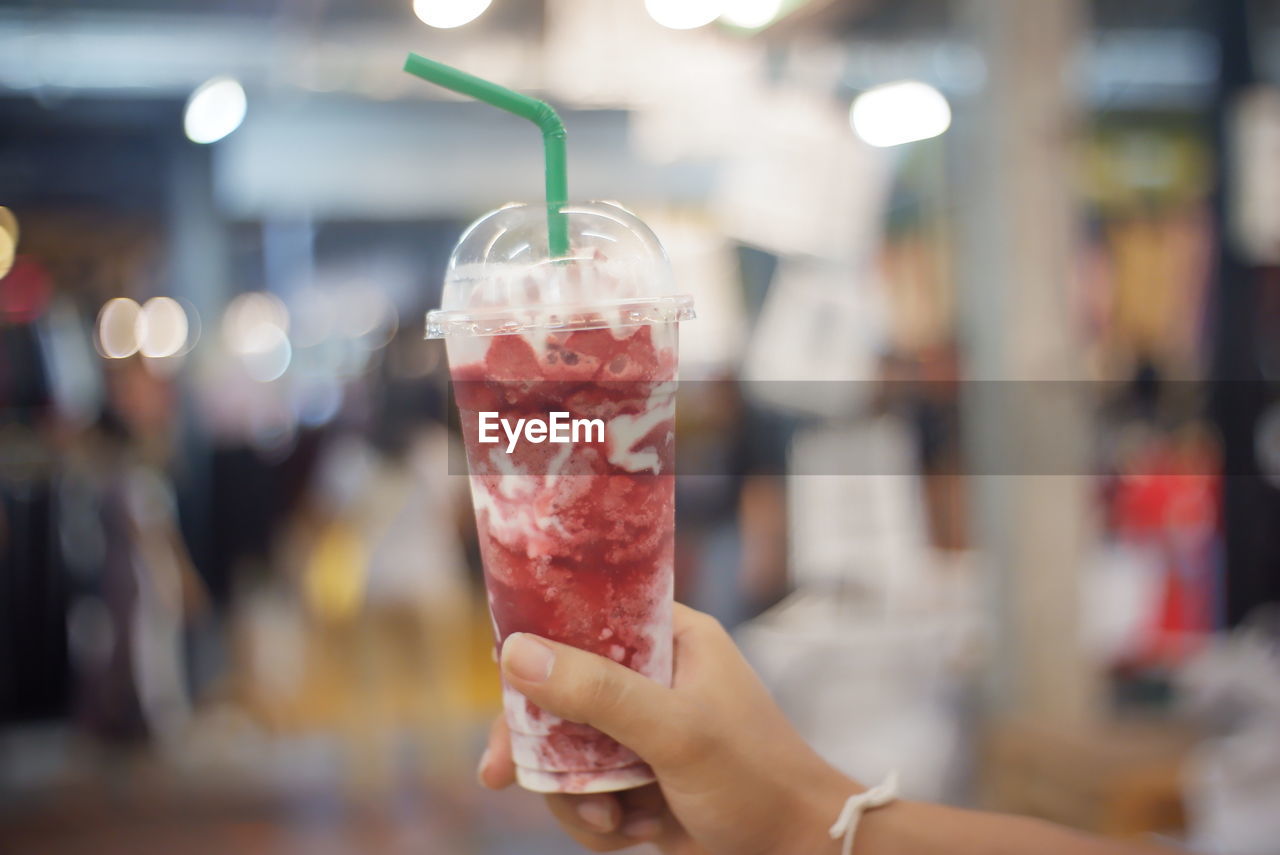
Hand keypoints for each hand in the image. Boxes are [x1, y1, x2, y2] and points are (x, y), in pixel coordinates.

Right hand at [477, 604, 858, 853]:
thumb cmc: (757, 781)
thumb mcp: (676, 732)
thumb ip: (599, 693)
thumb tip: (516, 654)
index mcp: (671, 639)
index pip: (587, 618)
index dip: (538, 645)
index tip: (501, 685)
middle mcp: (654, 677)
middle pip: (561, 691)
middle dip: (539, 742)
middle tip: (502, 774)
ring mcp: (644, 731)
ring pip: (566, 751)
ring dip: (573, 795)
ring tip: (612, 823)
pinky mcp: (640, 780)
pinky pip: (585, 792)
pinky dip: (594, 822)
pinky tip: (630, 838)